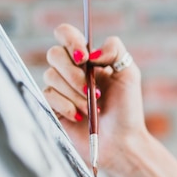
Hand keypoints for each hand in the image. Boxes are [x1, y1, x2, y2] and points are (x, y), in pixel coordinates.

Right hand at [43, 23, 147, 173]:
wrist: (121, 142)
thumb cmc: (127, 110)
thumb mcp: (129, 74)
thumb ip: (115, 50)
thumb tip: (90, 51)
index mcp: (88, 59)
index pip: (65, 34)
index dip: (70, 40)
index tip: (84, 57)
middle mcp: (71, 71)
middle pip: (54, 54)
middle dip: (74, 73)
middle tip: (93, 91)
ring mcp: (60, 89)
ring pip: (51, 76)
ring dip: (75, 94)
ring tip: (93, 109)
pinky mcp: (52, 107)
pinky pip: (48, 96)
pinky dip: (66, 105)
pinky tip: (80, 116)